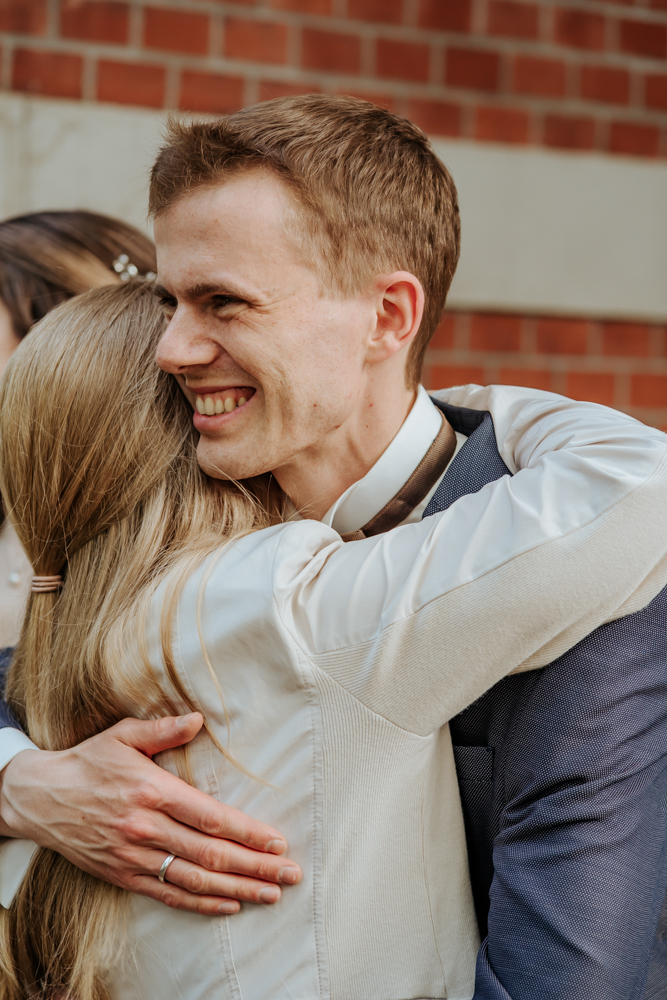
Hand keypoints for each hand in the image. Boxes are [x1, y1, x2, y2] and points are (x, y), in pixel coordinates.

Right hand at [0, 713, 300, 914]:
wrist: (40, 797)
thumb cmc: (89, 762)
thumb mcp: (123, 735)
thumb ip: (163, 730)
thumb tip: (198, 719)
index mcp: (152, 791)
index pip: (210, 817)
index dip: (247, 832)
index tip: (277, 840)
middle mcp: (146, 828)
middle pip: (210, 853)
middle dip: (255, 865)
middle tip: (289, 872)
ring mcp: (134, 856)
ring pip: (194, 878)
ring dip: (237, 889)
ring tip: (270, 893)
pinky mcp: (123, 875)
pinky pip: (168, 893)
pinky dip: (201, 902)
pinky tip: (228, 904)